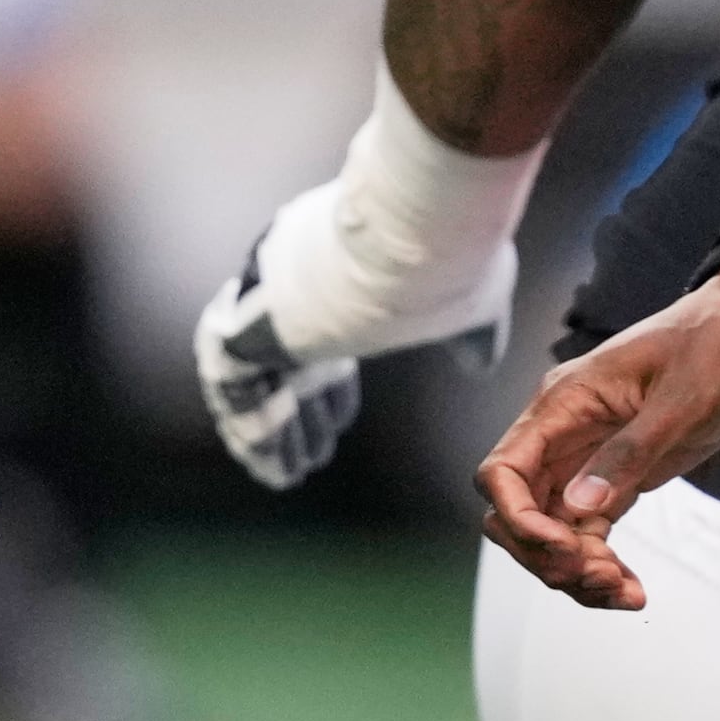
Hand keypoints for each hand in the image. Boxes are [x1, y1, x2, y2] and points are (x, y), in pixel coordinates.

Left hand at [192, 173, 516, 490]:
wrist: (408, 246)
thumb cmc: (443, 267)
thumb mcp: (468, 310)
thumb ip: (472, 339)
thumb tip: (483, 364)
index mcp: (340, 285)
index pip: (322, 344)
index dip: (331, 391)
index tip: (338, 425)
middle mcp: (296, 294)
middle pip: (288, 369)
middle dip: (301, 418)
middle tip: (313, 458)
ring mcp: (266, 309)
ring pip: (259, 385)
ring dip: (275, 433)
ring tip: (292, 474)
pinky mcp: (243, 332)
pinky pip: (236, 394)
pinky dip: (255, 432)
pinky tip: (275, 469)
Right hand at [473, 269, 719, 609]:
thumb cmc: (718, 344)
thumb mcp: (684, 398)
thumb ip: (631, 452)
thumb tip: (581, 508)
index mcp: (564, 404)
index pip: (503, 471)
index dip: (518, 519)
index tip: (564, 548)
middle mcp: (563, 435)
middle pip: (517, 513)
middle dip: (547, 555)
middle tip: (604, 575)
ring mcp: (586, 460)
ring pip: (551, 532)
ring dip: (575, 571)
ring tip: (625, 593)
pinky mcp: (615, 479)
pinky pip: (587, 534)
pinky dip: (600, 566)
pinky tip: (632, 592)